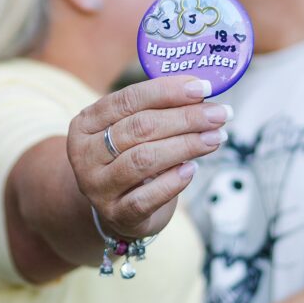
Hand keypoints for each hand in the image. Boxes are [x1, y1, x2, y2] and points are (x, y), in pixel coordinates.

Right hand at [67, 75, 229, 238]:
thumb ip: (158, 110)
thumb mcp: (133, 131)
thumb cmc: (131, 158)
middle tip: (218, 114)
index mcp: (86, 123)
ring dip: (186, 145)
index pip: (128, 99)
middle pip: (139, 128)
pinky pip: (147, 196)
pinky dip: (173, 181)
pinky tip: (192, 168)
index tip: (202, 87)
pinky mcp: (116, 214)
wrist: (118, 210)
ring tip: (215, 137)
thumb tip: (202, 92)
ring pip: (144, 159)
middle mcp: (85, 154)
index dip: (167, 91)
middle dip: (185, 118)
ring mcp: (98, 186)